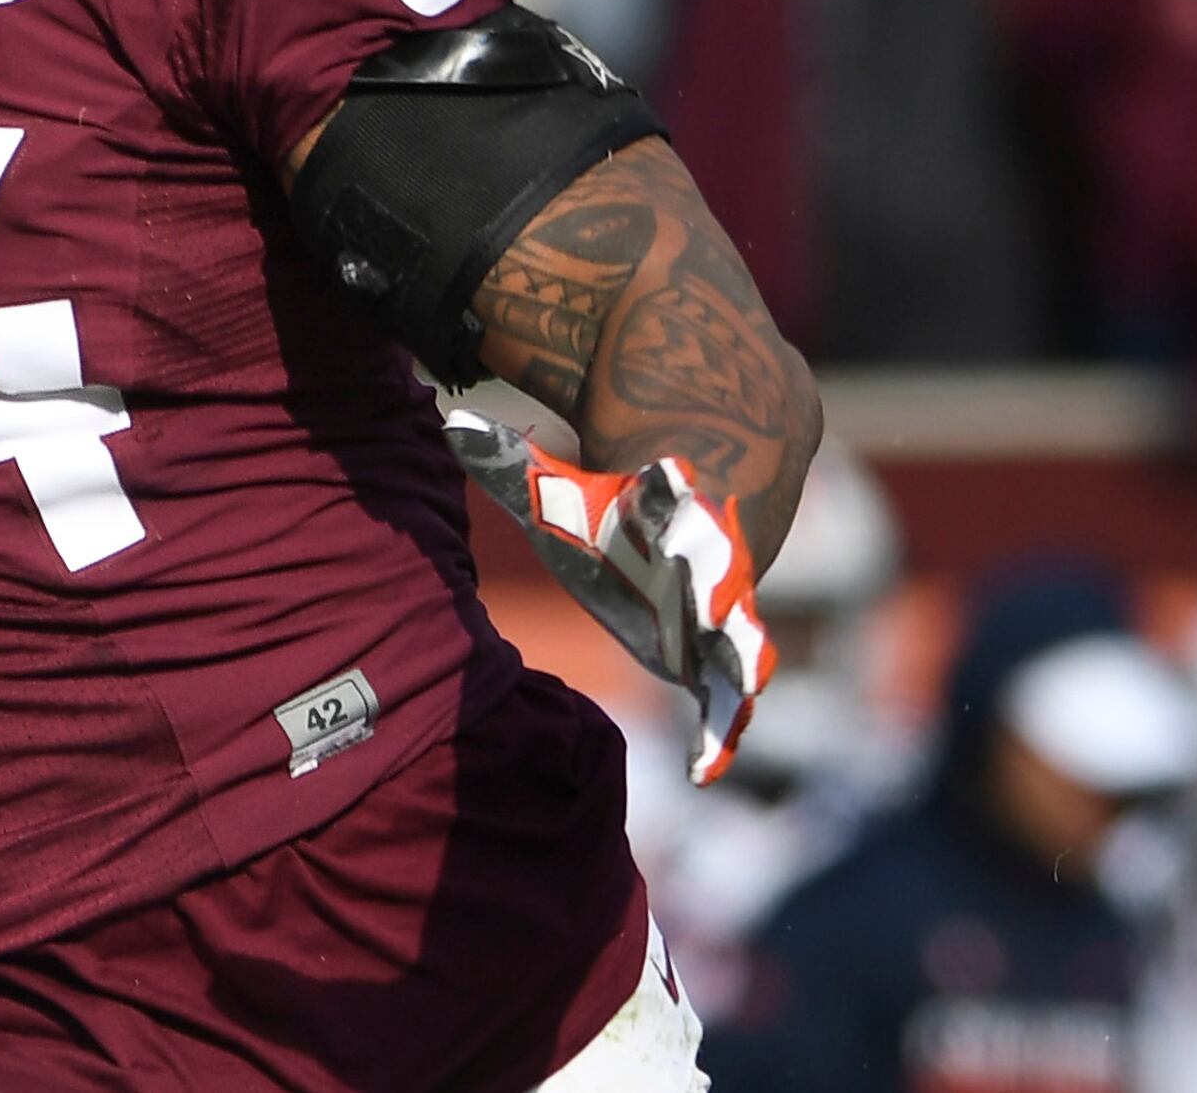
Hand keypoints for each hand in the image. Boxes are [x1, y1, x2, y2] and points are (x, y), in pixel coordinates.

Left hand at [446, 412, 776, 786]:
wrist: (724, 483)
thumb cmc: (625, 493)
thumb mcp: (571, 479)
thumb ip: (517, 460)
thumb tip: (452, 425)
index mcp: (674, 502)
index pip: (676, 492)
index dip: (671, 487)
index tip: (666, 476)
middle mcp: (712, 554)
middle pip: (720, 566)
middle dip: (714, 581)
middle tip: (708, 602)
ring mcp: (730, 604)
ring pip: (744, 631)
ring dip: (740, 658)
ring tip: (738, 694)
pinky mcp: (727, 647)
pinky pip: (734, 689)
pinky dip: (724, 725)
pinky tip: (703, 771)